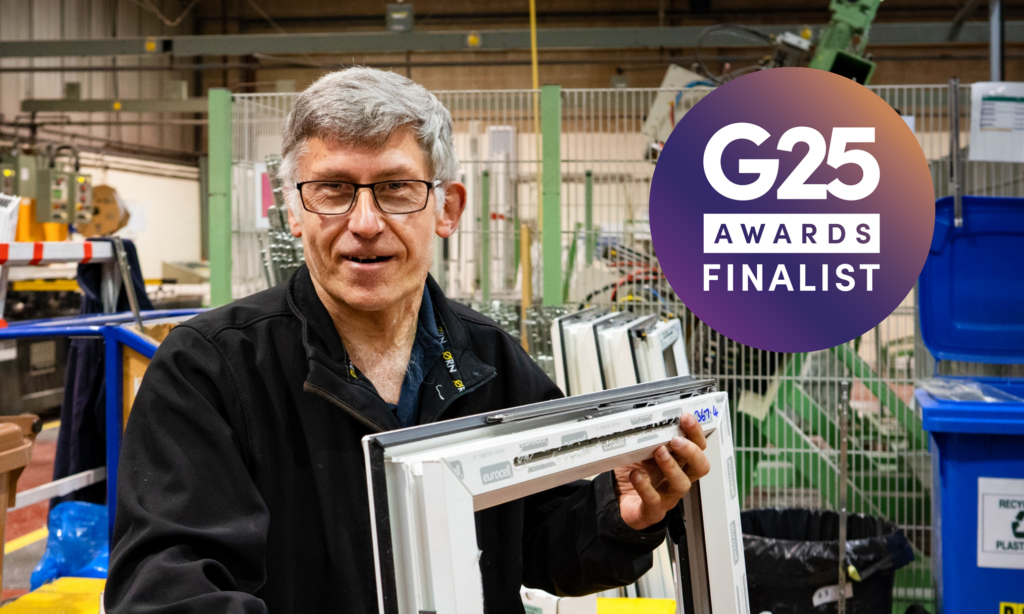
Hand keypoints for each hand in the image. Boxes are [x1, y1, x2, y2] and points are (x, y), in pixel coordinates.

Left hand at [614, 413, 710, 530]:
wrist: (619, 501)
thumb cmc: (635, 474)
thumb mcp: (641, 451)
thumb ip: (648, 439)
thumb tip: (648, 419)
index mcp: (679, 462)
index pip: (698, 446)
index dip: (696, 432)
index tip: (686, 417)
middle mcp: (678, 478)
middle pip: (700, 466)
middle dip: (691, 451)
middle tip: (676, 440)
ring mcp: (667, 496)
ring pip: (681, 484)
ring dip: (671, 466)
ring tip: (658, 452)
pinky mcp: (652, 510)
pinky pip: (653, 500)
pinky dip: (644, 486)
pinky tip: (636, 475)